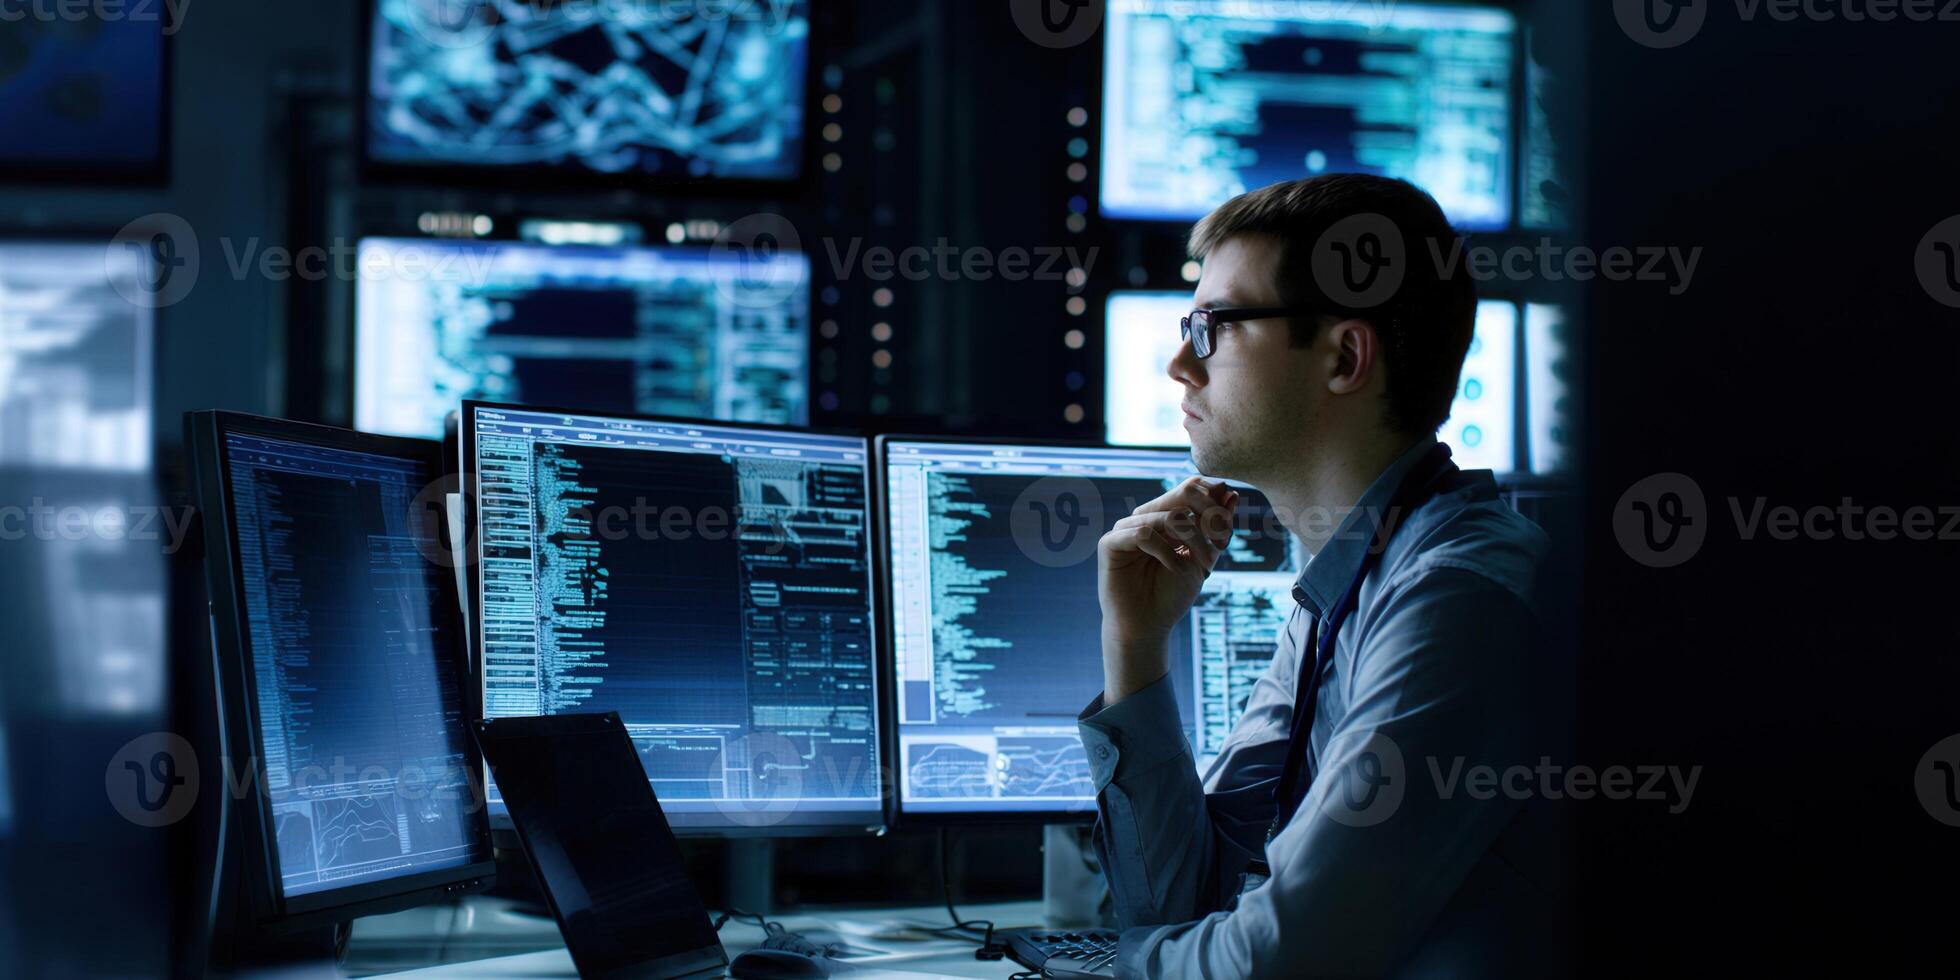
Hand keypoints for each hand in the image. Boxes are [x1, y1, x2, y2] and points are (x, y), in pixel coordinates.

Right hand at [1097, 477, 1238, 702]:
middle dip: (1210, 519)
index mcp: (1166, 516)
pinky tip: (1176, 570)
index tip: (1226, 537)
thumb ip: (1215, 527)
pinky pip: (1144, 534)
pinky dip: (1167, 552)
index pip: (1193, 488)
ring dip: (1195, 541)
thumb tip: (1232, 492)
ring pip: (1170, 516)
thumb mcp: (1204, 558)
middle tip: (1219, 547)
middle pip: (1185, 494)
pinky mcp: (1110, 543)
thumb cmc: (1172, 595)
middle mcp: (1146, 516)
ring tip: (1204, 566)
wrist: (1147, 627)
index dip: (1216, 505)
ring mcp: (1126, 527)